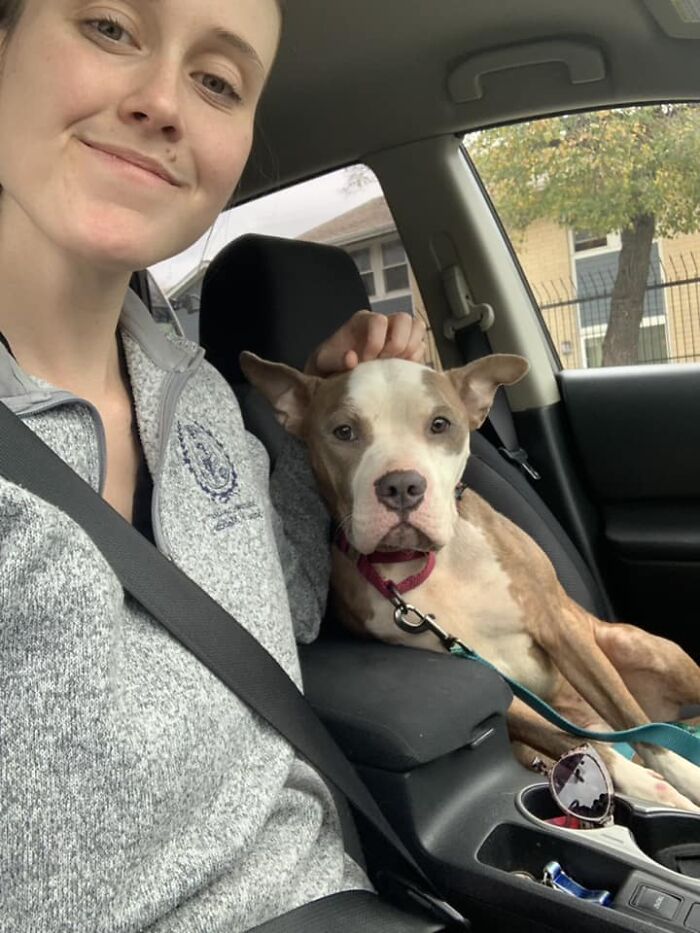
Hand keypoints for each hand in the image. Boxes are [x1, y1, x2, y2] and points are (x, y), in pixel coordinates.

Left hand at [305, 310, 425, 375]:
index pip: (379, 320)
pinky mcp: (406, 350)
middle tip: (383, 362)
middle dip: (397, 344)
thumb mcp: (324, 362)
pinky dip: (414, 360)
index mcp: (362, 321)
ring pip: (417, 328)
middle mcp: (383, 323)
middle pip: (404, 319)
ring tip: (393, 366)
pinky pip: (421, 347)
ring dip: (409, 349)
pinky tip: (398, 371)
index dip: (376, 341)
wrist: (336, 375)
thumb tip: (352, 359)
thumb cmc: (330, 365)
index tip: (366, 360)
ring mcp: (397, 334)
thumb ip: (335, 360)